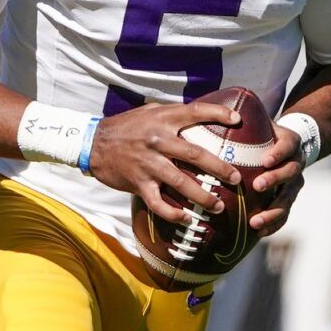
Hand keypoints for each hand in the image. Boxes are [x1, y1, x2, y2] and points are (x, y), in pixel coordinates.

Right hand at [87, 99, 241, 223]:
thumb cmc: (126, 126)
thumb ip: (172, 114)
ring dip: (203, 196)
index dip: (217, 114)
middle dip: (220, 168)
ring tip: (218, 206)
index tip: (237, 121)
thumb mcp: (148, 112)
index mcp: (162, 119)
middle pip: (195, 155)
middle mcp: (157, 141)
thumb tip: (200, 114)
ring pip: (181, 183)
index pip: (194, 112)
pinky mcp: (138, 183)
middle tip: (236, 179)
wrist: (93, 144)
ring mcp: (148, 164)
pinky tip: (186, 218)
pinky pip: (159, 203)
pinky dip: (173, 213)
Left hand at [250, 126, 303, 235]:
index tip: (265, 160)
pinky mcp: (288, 198)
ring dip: (272, 211)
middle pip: (290, 173)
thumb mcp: (260, 122)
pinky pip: (284, 214)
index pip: (287, 146)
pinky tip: (258, 233)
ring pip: (288, 199)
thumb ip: (244, 119)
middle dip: (274, 180)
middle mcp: (296, 163)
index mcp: (290, 143)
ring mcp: (294, 183)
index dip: (278, 153)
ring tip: (255, 222)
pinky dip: (273, 224)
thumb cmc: (266, 133)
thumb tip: (213, 111)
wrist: (290, 146)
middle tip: (257, 186)